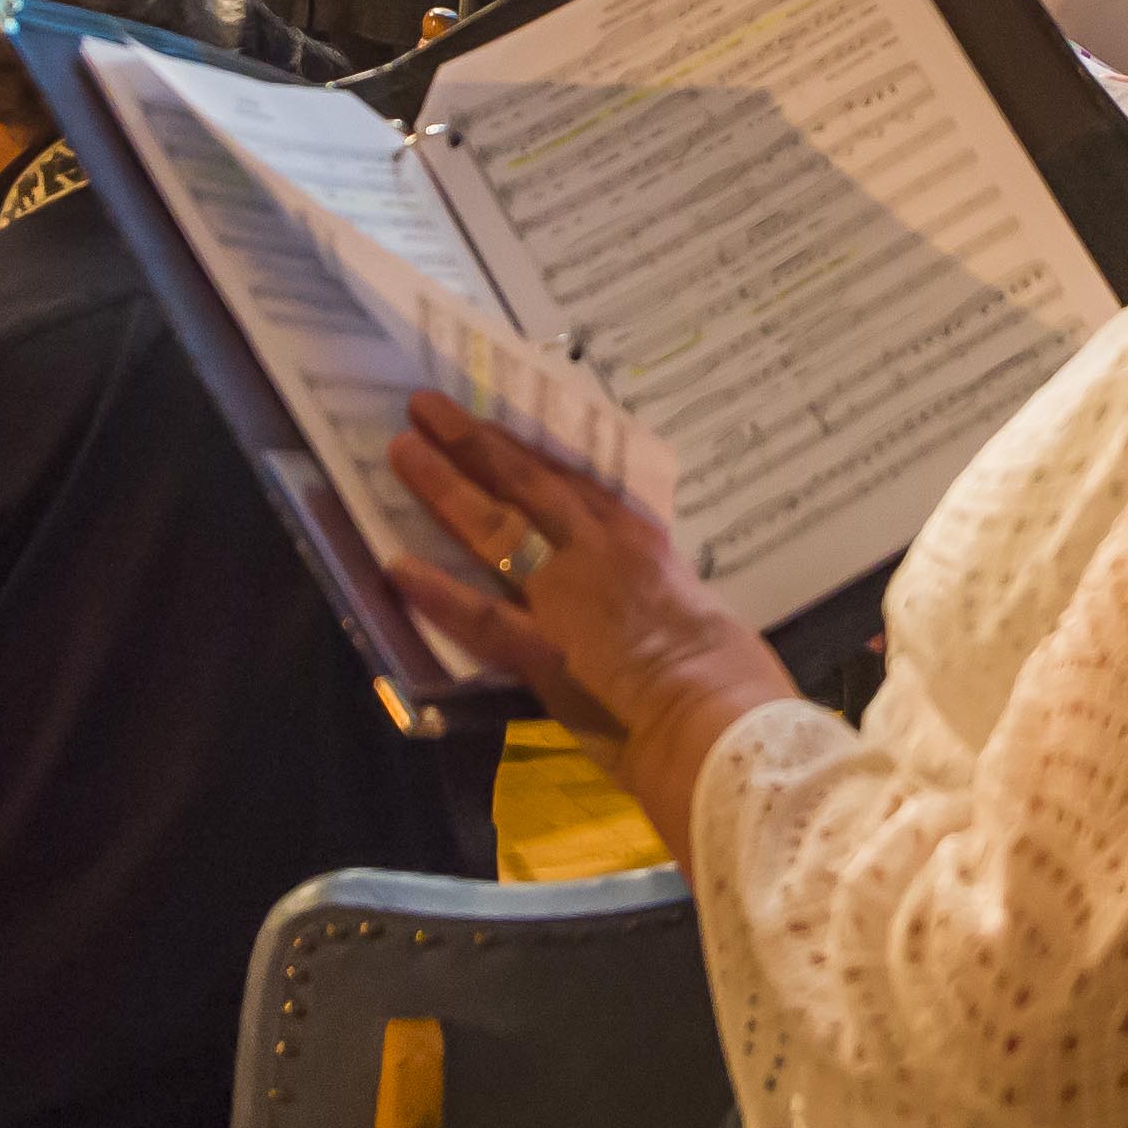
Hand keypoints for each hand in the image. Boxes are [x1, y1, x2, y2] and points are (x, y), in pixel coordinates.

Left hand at [380, 394, 793, 853]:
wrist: (723, 719)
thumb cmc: (731, 676)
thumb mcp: (697, 615)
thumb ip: (656, 602)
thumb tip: (638, 606)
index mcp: (641, 545)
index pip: (574, 484)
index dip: (526, 451)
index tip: (491, 425)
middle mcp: (598, 553)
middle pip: (527, 485)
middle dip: (475, 444)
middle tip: (427, 408)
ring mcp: (567, 596)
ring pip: (497, 528)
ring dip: (446, 487)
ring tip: (403, 451)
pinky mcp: (543, 647)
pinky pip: (480, 615)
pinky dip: (436, 592)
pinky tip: (395, 567)